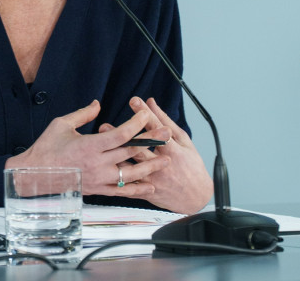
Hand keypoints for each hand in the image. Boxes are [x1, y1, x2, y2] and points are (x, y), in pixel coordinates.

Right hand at [6, 99, 170, 199]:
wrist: (35, 175)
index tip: (146, 115)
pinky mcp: (98, 190)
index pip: (120, 134)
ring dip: (150, 166)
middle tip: (166, 134)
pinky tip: (150, 186)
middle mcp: (98, 163)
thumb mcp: (62, 124)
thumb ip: (83, 114)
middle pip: (130, 152)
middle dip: (150, 142)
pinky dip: (138, 190)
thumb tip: (98, 104)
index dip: (136, 125)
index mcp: (90, 145)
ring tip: (166, 160)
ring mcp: (99, 179)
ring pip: (131, 174)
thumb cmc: (46, 148)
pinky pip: (121, 191)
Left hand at [99, 96, 212, 213]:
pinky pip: (130, 186)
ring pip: (131, 168)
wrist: (197, 198)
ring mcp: (154, 180)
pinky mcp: (148, 192)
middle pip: (139, 149)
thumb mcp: (184, 141)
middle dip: (122, 138)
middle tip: (105, 127)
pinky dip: (118, 178)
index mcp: (173, 151)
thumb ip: (165, 120)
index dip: (145, 114)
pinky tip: (105, 169)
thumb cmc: (192, 166)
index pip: (157, 128)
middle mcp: (162, 165)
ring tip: (101, 146)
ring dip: (114, 156)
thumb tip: (150, 102)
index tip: (134, 101)